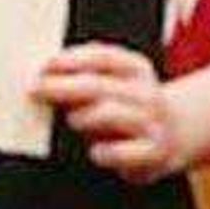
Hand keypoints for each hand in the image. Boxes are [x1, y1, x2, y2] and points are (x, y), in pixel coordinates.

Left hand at [33, 43, 187, 182]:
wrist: (173, 136)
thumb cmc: (127, 109)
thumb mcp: (112, 84)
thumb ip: (83, 78)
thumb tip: (41, 77)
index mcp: (136, 68)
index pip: (103, 56)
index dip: (72, 59)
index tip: (46, 65)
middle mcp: (147, 92)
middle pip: (99, 85)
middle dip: (62, 87)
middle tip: (36, 90)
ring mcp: (152, 122)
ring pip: (109, 113)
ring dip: (83, 116)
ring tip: (73, 120)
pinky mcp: (153, 152)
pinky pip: (121, 152)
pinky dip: (103, 151)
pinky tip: (95, 151)